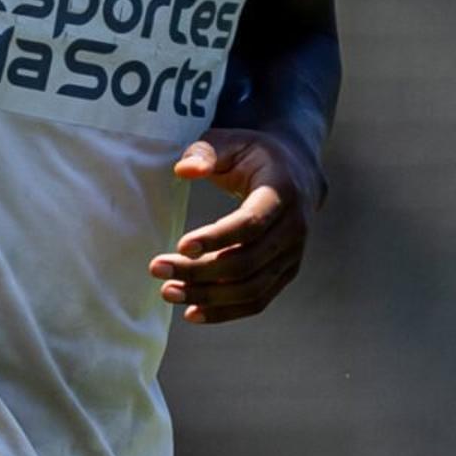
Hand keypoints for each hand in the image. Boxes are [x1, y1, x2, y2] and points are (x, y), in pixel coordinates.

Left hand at [151, 131, 321, 324]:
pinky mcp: (285, 273)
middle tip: (157, 269)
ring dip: (208, 297)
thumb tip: (184, 170)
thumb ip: (205, 151)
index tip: (180, 246)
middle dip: (199, 271)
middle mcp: (294, 229)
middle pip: (246, 263)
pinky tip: (192, 314)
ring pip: (250, 288)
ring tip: (168, 293)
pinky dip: (225, 312)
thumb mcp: (231, 141)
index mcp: (282, 193)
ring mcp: (292, 256)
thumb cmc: (253, 156)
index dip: (217, 238)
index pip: (251, 224)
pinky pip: (256, 301)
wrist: (297, 174)